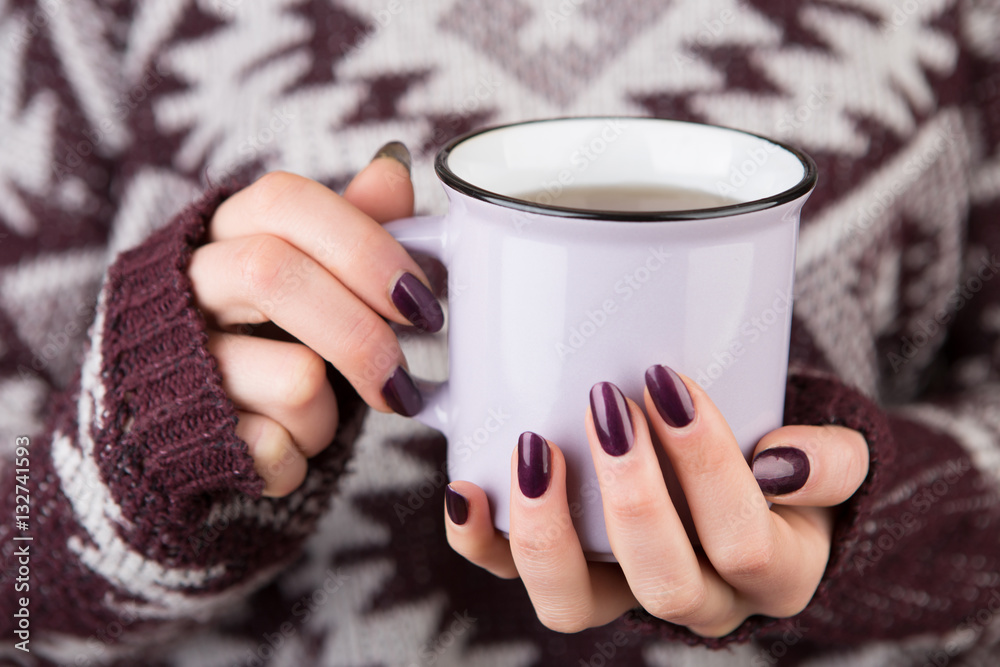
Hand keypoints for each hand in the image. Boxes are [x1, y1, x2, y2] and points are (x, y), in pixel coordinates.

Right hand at [188, 143, 442, 495]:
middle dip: (361, 336)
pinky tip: (279, 444)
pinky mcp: (180, 433)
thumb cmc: (263, 341)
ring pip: (294, 378)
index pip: (285, 200)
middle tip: (404, 383)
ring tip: (314, 414)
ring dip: (328, 414)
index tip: (420, 301)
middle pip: (271, 273)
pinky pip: (275, 450)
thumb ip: (350, 228)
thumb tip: (394, 169)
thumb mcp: (308, 278)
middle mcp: (187, 283)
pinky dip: (299, 458)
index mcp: (225, 233)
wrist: (175, 428)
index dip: (363, 245)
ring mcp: (175, 357)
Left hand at [445, 365, 869, 635]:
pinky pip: (517, 579)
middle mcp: (700, 599)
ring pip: (574, 604)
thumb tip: (781, 463)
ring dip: (547, 529)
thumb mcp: (834, 459)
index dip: (706, 467)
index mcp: (773, 572)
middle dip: (631, 491)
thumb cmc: (785, 463)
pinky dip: (484, 541)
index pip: (744, 541)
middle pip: (662, 580)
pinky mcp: (572, 574)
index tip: (669, 382)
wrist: (756, 490)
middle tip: (607, 403)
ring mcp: (626, 594)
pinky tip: (467, 487)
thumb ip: (832, 461)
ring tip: (534, 446)